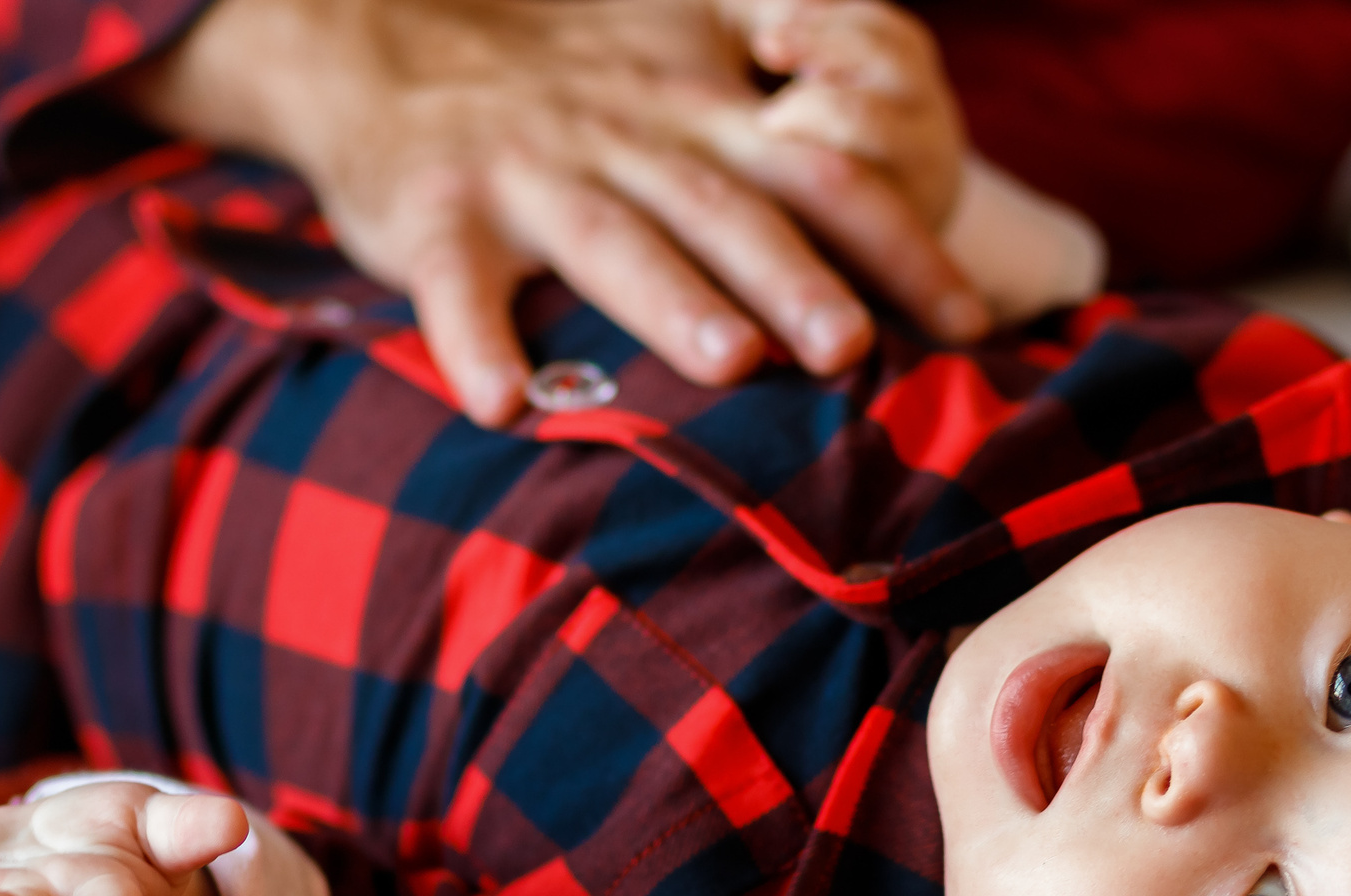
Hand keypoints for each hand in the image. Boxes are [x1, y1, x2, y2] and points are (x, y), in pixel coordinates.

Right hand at [119, 0, 989, 423]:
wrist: (375, 30)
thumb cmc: (554, 67)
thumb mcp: (677, 45)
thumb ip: (776, 103)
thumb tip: (889, 180)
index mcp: (697, 114)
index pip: (823, 172)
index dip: (900, 242)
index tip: (974, 325)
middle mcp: (626, 141)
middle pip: (725, 206)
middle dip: (796, 276)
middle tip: (855, 348)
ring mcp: (527, 176)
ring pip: (607, 236)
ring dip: (667, 300)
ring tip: (727, 364)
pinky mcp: (431, 213)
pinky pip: (450, 280)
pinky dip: (468, 339)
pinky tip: (497, 403)